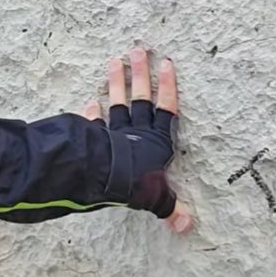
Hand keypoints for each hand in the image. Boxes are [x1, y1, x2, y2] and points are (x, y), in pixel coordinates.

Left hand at [83, 48, 193, 234]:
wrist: (102, 179)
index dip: (168, 87)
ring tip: (115, 61)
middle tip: (139, 49)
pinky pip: (93, 124)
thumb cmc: (135, 185)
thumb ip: (169, 207)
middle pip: (141, 97)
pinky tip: (88, 104)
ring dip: (116, 83)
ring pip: (118, 103)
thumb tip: (187, 227)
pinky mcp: (96, 139)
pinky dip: (90, 115)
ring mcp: (115, 133)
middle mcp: (137, 133)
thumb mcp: (157, 198)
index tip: (167, 64)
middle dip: (141, 74)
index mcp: (157, 142)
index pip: (166, 110)